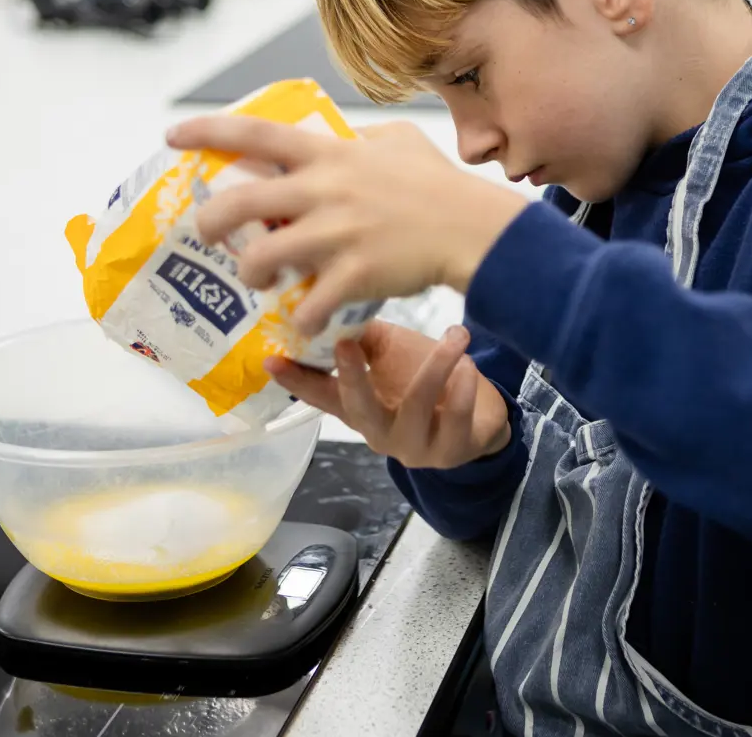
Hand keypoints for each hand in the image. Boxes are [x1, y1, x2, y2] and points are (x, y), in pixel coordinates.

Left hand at [166, 116, 526, 335]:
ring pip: (263, 258)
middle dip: (210, 222)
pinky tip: (306, 320)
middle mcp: (325, 191)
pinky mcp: (354, 274)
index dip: (207, 131)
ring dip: (250, 274)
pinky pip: (309, 306)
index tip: (172, 134)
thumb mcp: (397, 142)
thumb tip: (336, 137)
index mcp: (331, 156)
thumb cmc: (437, 183)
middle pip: (240, 203)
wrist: (472, 228)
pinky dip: (301, 318)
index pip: (256, 133)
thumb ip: (358, 139)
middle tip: (208, 233)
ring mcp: (337, 234)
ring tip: (257, 279)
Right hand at [265, 321, 511, 468]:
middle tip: (345, 343)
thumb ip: (362, 338)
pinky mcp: (450, 451)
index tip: (271, 360)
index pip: (321, 396)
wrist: (481, 413)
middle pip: (356, 408)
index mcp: (359, 408)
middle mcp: (379, 432)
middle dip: (350, 376)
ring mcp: (414, 446)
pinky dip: (462, 390)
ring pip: (414, 408)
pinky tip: (468, 367)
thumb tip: (331, 300)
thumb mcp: (389, 354)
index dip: (295, 381)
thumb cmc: (423, 377)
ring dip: (434, 368)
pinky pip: (454, 420)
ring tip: (454, 337)